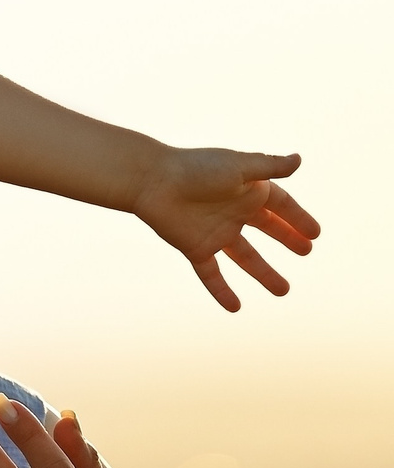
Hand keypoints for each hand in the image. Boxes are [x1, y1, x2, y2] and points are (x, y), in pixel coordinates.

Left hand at [132, 148, 318, 310]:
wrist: (151, 182)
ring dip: (263, 273)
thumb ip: (269, 167)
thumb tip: (299, 160)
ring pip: (245, 257)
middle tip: (306, 251)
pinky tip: (235, 307)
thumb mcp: (239, 167)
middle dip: (286, 239)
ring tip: (283, 290)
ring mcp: (215, 231)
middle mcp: (233, 211)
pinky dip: (221, 290)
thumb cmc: (195, 169)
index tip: (315, 233)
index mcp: (246, 189)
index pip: (280, 205)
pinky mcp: (195, 247)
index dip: (297, 217)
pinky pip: (211, 274)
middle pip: (266, 228)